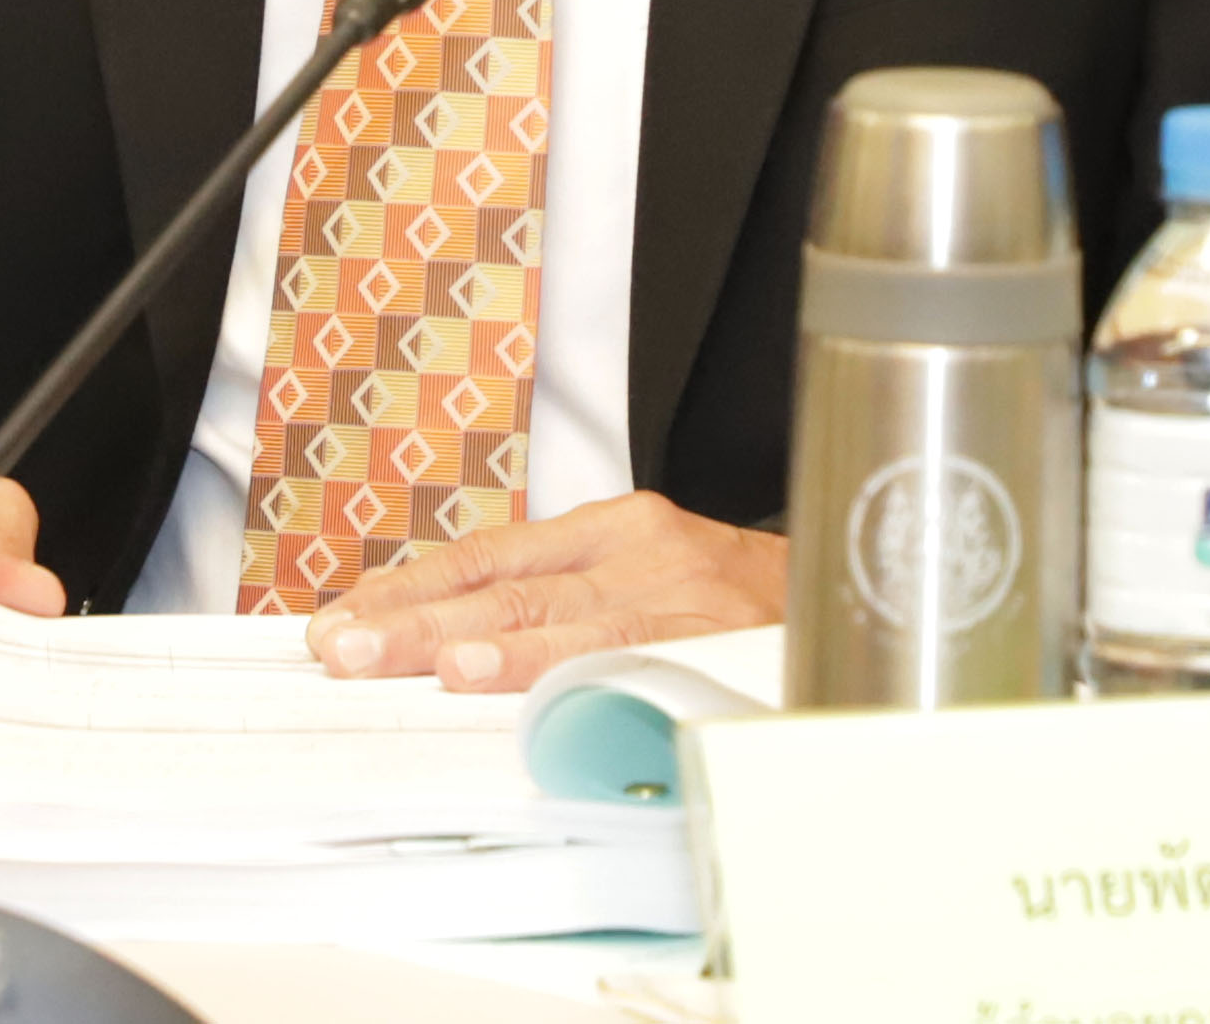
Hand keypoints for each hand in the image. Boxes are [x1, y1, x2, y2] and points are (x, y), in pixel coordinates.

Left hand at [305, 493, 787, 693]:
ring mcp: (680, 592)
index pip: (491, 555)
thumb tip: (454, 651)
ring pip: (558, 616)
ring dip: (473, 642)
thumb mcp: (649, 581)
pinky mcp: (716, 636)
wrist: (865, 596)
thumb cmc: (743, 609)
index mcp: (615, 530)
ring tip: (410, 659)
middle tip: (344, 645)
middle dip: (417, 618)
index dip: (413, 587)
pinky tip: (511, 678)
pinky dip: (562, 669)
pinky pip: (626, 655)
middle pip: (508, 582)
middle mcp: (641, 548)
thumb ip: (566, 606)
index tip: (345, 617)